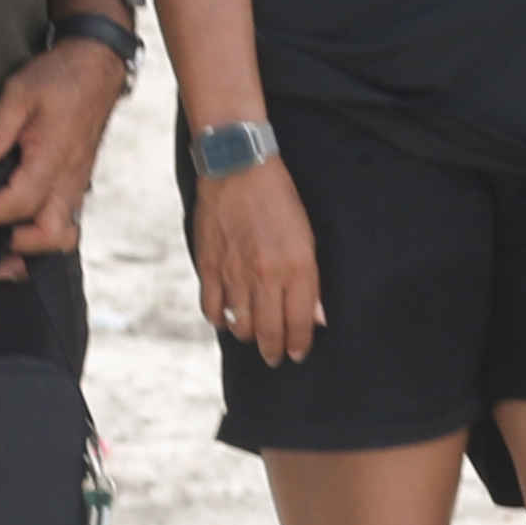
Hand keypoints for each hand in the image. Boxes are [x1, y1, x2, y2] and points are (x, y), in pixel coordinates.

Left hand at [0, 36, 132, 263]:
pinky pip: (65, 220)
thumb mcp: (18, 94)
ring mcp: (77, 183)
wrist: (98, 65)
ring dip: (33, 248)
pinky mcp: (77, 180)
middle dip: (15, 247)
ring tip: (3, 249)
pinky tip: (20, 227)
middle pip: (48, 236)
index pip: (17, 205)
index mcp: (53, 161)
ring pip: (62, 235)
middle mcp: (69, 180)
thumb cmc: (59, 77)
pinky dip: (43, 233)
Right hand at [192, 153, 324, 361]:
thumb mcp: (308, 237)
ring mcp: (234, 272)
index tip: (297, 353)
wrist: (238, 167)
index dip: (298, 344)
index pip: (299, 323)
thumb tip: (316, 317)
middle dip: (274, 350)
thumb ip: (311, 281)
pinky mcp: (209, 265)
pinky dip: (220, 319)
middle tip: (275, 358)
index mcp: (296, 267)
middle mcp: (265, 275)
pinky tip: (227, 318)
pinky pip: (212, 307)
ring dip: (249, 336)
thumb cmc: (279, 199)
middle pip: (269, 331)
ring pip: (240, 324)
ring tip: (254, 337)